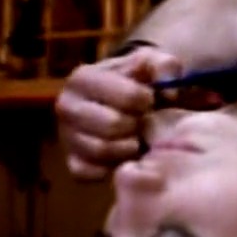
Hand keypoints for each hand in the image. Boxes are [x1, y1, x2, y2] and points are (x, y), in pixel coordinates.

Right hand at [55, 46, 184, 179]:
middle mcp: (67, 107)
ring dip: (129, 148)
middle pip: (112, 125)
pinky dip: (113, 167)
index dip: (147, 100)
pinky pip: (91, 173)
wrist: (124, 99)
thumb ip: (166, 66)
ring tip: (140, 138)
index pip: (127, 96)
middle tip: (146, 123)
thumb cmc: (138, 79)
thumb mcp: (153, 62)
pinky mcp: (73, 163)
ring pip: (101, 150)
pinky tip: (127, 155)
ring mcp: (67, 137)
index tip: (152, 100)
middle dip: (137, 126)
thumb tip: (169, 94)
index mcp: (83, 77)